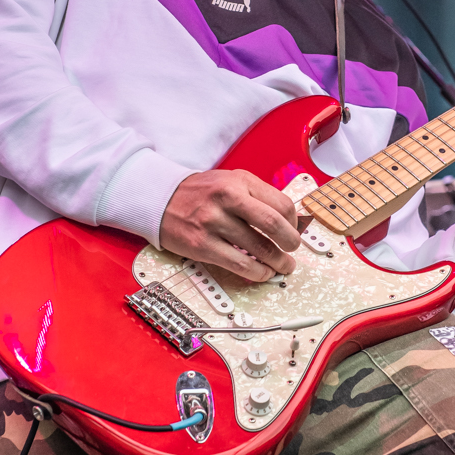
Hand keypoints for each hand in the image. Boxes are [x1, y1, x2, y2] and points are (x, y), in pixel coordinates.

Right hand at [158, 170, 300, 281]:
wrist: (160, 198)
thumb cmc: (201, 193)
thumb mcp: (231, 182)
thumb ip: (258, 197)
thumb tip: (291, 221)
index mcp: (240, 182)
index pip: (281, 203)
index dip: (294, 222)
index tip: (294, 230)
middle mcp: (227, 199)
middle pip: (274, 225)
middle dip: (291, 243)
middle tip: (293, 250)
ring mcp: (213, 223)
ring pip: (259, 248)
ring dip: (278, 262)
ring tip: (283, 266)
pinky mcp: (203, 245)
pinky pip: (239, 264)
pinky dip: (257, 272)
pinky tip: (262, 273)